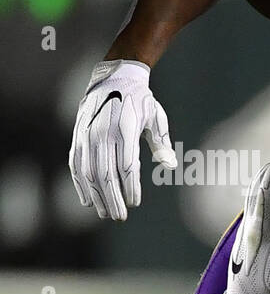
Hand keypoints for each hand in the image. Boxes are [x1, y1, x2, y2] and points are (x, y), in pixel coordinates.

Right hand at [68, 60, 176, 220]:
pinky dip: (80, 183)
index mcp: (126, 128)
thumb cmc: (141, 100)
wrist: (114, 77)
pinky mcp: (78, 135)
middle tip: (120, 217)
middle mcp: (103, 131)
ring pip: (88, 171)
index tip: (135, 203)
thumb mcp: (156, 117)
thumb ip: (161, 142)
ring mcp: (87, 134)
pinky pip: (76, 163)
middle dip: (112, 198)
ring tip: (106, 213)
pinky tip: (88, 200)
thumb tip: (170, 165)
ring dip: (96, 195)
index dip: (130, 186)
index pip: (127, 164)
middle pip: (105, 173)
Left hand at [223, 157, 269, 293]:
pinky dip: (256, 198)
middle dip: (266, 175)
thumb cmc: (268, 286)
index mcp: (260, 230)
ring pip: (251, 200)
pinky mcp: (245, 239)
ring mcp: (245, 233)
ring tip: (268, 173)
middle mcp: (250, 228)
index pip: (267, 195)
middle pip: (256, 192)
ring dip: (260, 184)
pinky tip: (260, 200)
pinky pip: (250, 210)